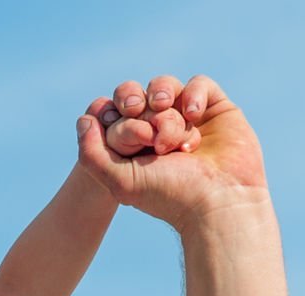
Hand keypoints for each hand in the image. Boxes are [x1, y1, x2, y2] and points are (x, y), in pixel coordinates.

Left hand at [75, 73, 267, 228]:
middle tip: (140, 115)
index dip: (115, 114)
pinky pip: (199, 84)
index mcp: (136, 146)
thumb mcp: (120, 181)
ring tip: (167, 125)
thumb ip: (92, 154)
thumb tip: (84, 119)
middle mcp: (160, 130)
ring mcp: (188, 119)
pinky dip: (193, 94)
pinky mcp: (216, 110)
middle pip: (137, 96)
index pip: (115, 113)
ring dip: (161, 98)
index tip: (126, 132)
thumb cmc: (171, 196)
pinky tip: (193, 115)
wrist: (219, 203)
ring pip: (165, 88)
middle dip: (134, 102)